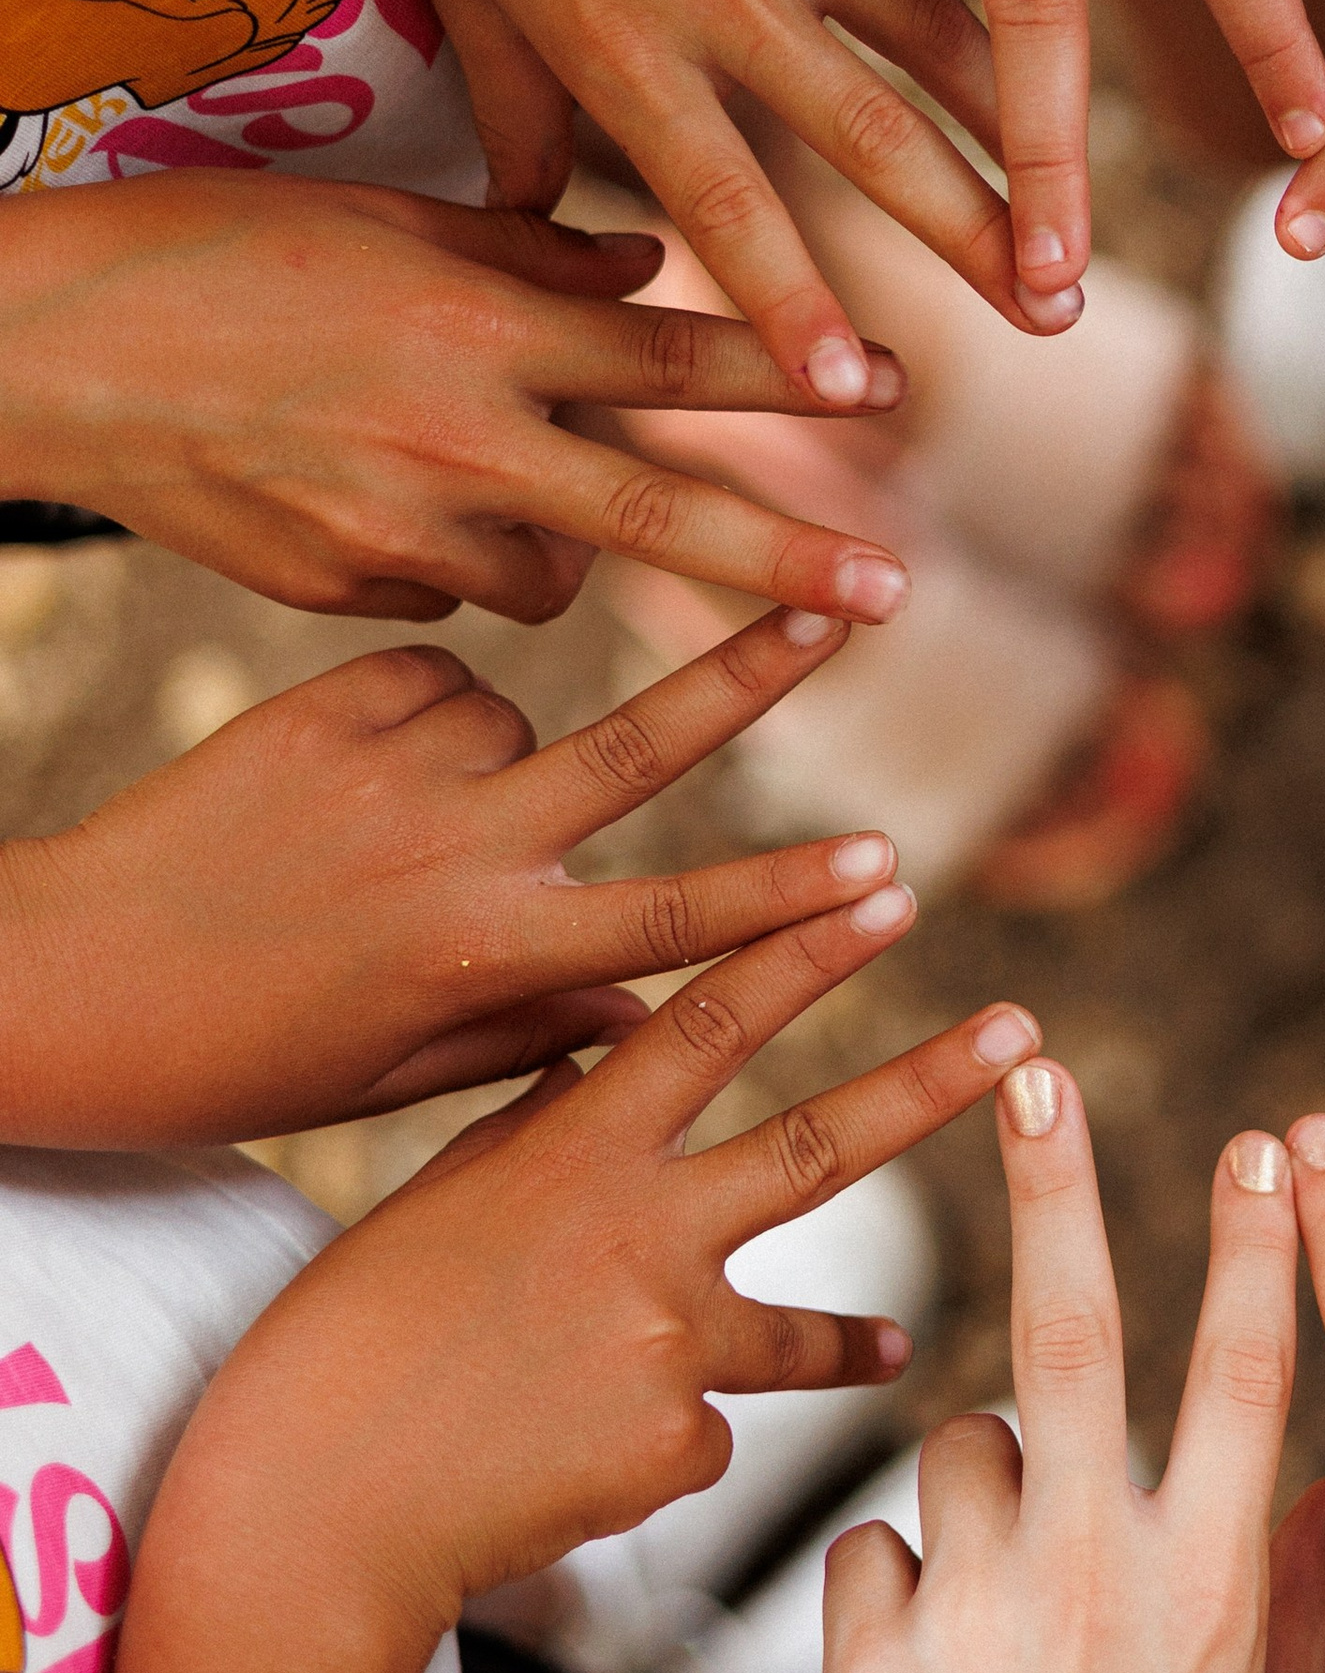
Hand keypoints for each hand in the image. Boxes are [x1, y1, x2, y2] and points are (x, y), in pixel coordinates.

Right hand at [0, 174, 907, 623]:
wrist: (41, 353)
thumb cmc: (207, 250)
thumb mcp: (379, 219)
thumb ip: (528, 254)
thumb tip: (655, 267)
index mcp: (476, 323)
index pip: (677, 358)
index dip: (795, 375)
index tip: (898, 394)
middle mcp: (454, 438)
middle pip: (664, 517)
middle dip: (788, 564)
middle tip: (893, 594)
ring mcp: (395, 533)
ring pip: (556, 577)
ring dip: (577, 546)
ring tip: (523, 487)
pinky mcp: (341, 596)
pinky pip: (447, 598)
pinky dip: (456, 563)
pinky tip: (390, 504)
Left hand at [0, 607, 910, 1144]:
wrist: (58, 977)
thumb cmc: (238, 1059)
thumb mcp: (399, 1076)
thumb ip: (538, 1034)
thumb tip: (651, 1019)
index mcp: (482, 955)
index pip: (678, 927)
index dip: (794, 902)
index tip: (893, 874)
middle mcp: (449, 849)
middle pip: (641, 745)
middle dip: (758, 672)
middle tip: (852, 595)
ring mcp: (384, 764)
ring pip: (517, 717)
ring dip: (500, 759)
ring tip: (386, 840)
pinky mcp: (323, 704)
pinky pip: (430, 685)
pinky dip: (419, 723)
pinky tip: (346, 783)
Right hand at [172, 918, 1044, 1656]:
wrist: (316, 1506)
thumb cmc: (357, 1340)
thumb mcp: (441, 1200)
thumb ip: (541, 1129)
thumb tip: (604, 1054)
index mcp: (573, 1154)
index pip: (708, 1020)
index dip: (803, 950)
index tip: (886, 888)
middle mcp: (638, 1233)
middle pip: (820, 1145)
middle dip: (933, 1083)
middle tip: (1027, 1034)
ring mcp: (668, 1343)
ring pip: (800, 1341)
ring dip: (851, 1344)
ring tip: (894, 1346)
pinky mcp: (677, 1447)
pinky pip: (702, 1438)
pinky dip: (655, 1449)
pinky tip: (578, 1471)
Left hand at [320, 0, 1023, 385]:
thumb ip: (522, 135)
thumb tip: (534, 254)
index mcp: (620, 39)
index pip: (727, 202)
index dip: (796, 304)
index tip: (862, 390)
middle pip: (872, 136)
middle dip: (971, 236)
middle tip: (1049, 315)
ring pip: (937, 34)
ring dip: (1018, 127)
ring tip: (1076, 206)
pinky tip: (1022, 46)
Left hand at [782, 1074, 1324, 1672]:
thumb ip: (1312, 1621)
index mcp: (1213, 1590)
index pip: (1253, 1372)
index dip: (1268, 1246)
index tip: (1275, 1139)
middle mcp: (1095, 1567)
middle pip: (1075, 1326)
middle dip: (1061, 1180)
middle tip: (1032, 1066)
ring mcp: (974, 1598)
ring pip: (964, 1447)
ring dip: (986, 1481)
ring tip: (1007, 1595)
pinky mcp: (871, 1644)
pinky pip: (883, 1552)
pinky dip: (906, 1584)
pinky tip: (930, 1670)